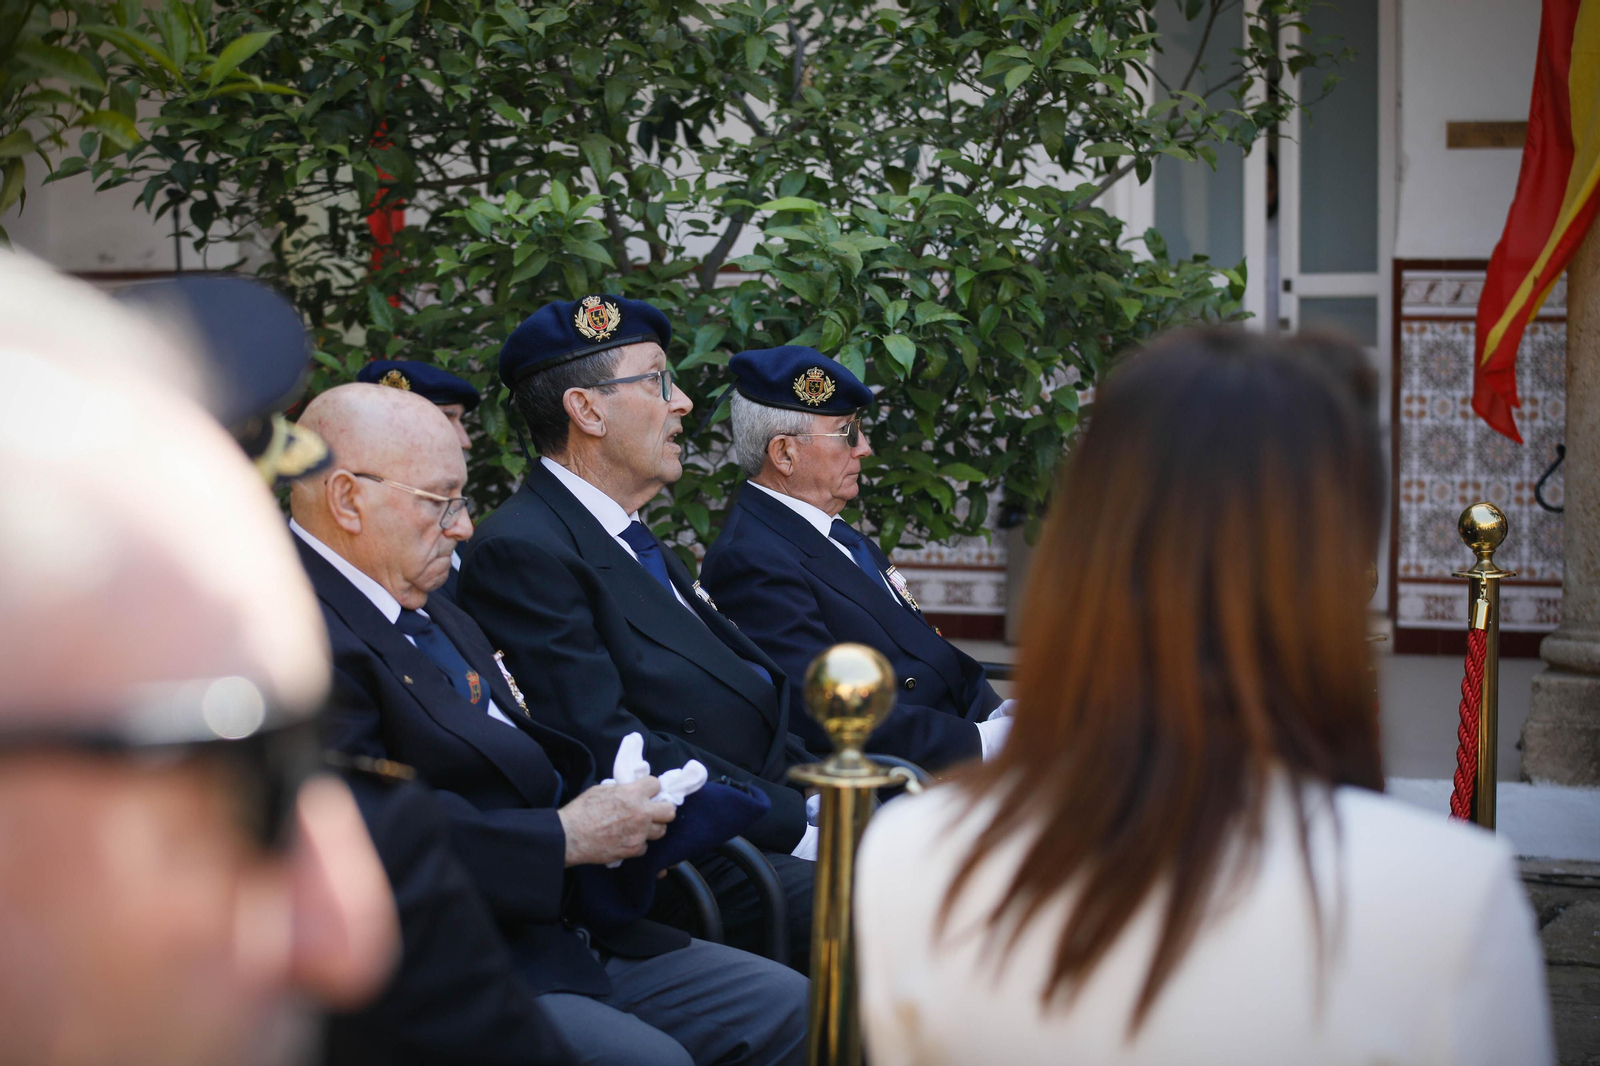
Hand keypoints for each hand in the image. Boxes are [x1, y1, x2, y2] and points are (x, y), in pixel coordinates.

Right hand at [557, 777, 675, 866]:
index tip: (646, 792)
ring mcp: (639, 834)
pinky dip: (638, 844)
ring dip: (652, 828)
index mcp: (633, 794)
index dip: (651, 788)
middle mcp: (641, 813)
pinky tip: (627, 840)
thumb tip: (628, 790)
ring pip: (661, 831)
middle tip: (652, 811)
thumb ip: (621, 789)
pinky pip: (645, 846)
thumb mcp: (601, 790)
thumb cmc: (581, 811)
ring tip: (640, 827)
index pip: (657, 784)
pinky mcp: (633, 850)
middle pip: (669, 811)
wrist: (570, 836)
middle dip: (662, 810)